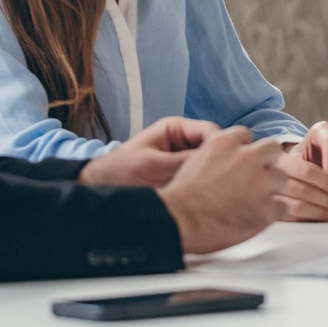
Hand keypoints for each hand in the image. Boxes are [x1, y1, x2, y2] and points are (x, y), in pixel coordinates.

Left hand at [79, 116, 219, 188]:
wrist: (101, 188)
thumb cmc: (120, 170)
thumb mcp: (152, 164)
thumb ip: (182, 161)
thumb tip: (214, 162)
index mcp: (176, 129)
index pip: (210, 131)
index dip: (220, 145)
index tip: (226, 163)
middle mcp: (183, 142)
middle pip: (213, 148)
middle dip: (218, 162)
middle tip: (221, 180)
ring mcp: (184, 160)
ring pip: (209, 165)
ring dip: (210, 176)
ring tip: (212, 191)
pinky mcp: (182, 177)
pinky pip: (200, 179)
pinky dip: (203, 187)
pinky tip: (204, 197)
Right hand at [155, 127, 286, 254]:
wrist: (177, 221)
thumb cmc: (181, 197)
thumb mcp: (195, 160)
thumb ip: (218, 154)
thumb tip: (229, 159)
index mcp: (225, 143)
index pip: (247, 135)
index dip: (244, 150)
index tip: (240, 162)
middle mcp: (246, 158)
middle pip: (272, 149)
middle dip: (266, 162)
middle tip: (256, 178)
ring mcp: (259, 183)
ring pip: (281, 177)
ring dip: (271, 188)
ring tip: (254, 201)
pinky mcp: (265, 209)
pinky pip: (282, 206)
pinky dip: (271, 213)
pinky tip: (256, 218)